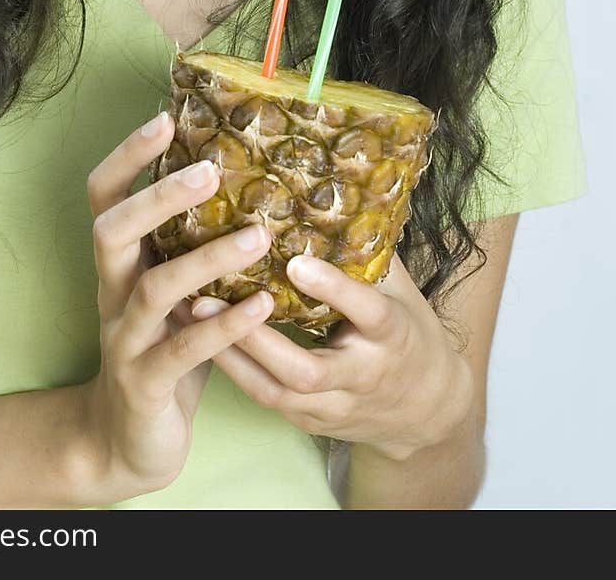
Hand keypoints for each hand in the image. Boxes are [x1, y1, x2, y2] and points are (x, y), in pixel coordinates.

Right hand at [81, 109, 275, 499]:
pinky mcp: (146, 385)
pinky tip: (263, 306)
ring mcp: (125, 340)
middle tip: (209, 171)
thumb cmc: (165, 350)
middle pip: (112, 232)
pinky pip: (184, 351)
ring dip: (205, 259)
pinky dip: (224, 327)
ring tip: (257, 238)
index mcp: (119, 264)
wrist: (128, 444)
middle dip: (158, 198)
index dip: (127, 156)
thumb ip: (194, 244)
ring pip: (154, 290)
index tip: (164, 118)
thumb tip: (250, 179)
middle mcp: (113, 294)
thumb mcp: (174, 292)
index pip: (105, 196)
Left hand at [180, 250, 473, 461]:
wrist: (427, 410)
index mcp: (393, 336)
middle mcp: (362, 377)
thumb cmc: (409, 332)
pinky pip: (265, 398)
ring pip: (275, 391)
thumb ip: (368, 252)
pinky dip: (231, 368)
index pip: (365, 311)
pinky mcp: (309, 421)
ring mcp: (333, 407)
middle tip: (204, 297)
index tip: (295, 262)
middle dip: (254, 338)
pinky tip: (197, 337)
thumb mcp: (401, 290)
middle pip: (306, 369)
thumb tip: (336, 194)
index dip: (332, 288)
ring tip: (188, 315)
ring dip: (228, 355)